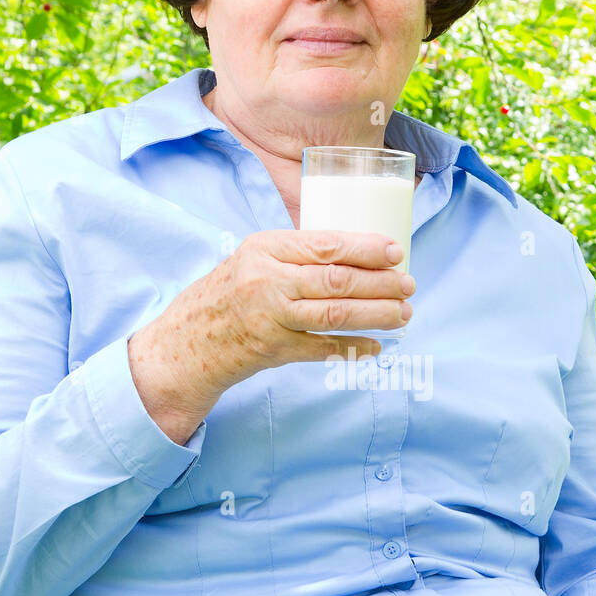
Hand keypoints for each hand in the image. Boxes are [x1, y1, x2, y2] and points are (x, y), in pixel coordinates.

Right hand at [127, 229, 415, 441]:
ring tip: (403, 314)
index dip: (365, 248)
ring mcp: (270, 318)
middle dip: (381, 283)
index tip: (395, 251)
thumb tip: (356, 252)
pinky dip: (352, 347)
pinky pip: (322, 348)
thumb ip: (295, 255)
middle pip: (336, 280)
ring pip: (334, 313)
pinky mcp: (273, 350)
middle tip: (410, 285)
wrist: (185, 343)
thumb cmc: (227, 296)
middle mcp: (267, 281)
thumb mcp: (253, 260)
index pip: (324, 245)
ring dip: (376, 315)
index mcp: (265, 249)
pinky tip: (375, 347)